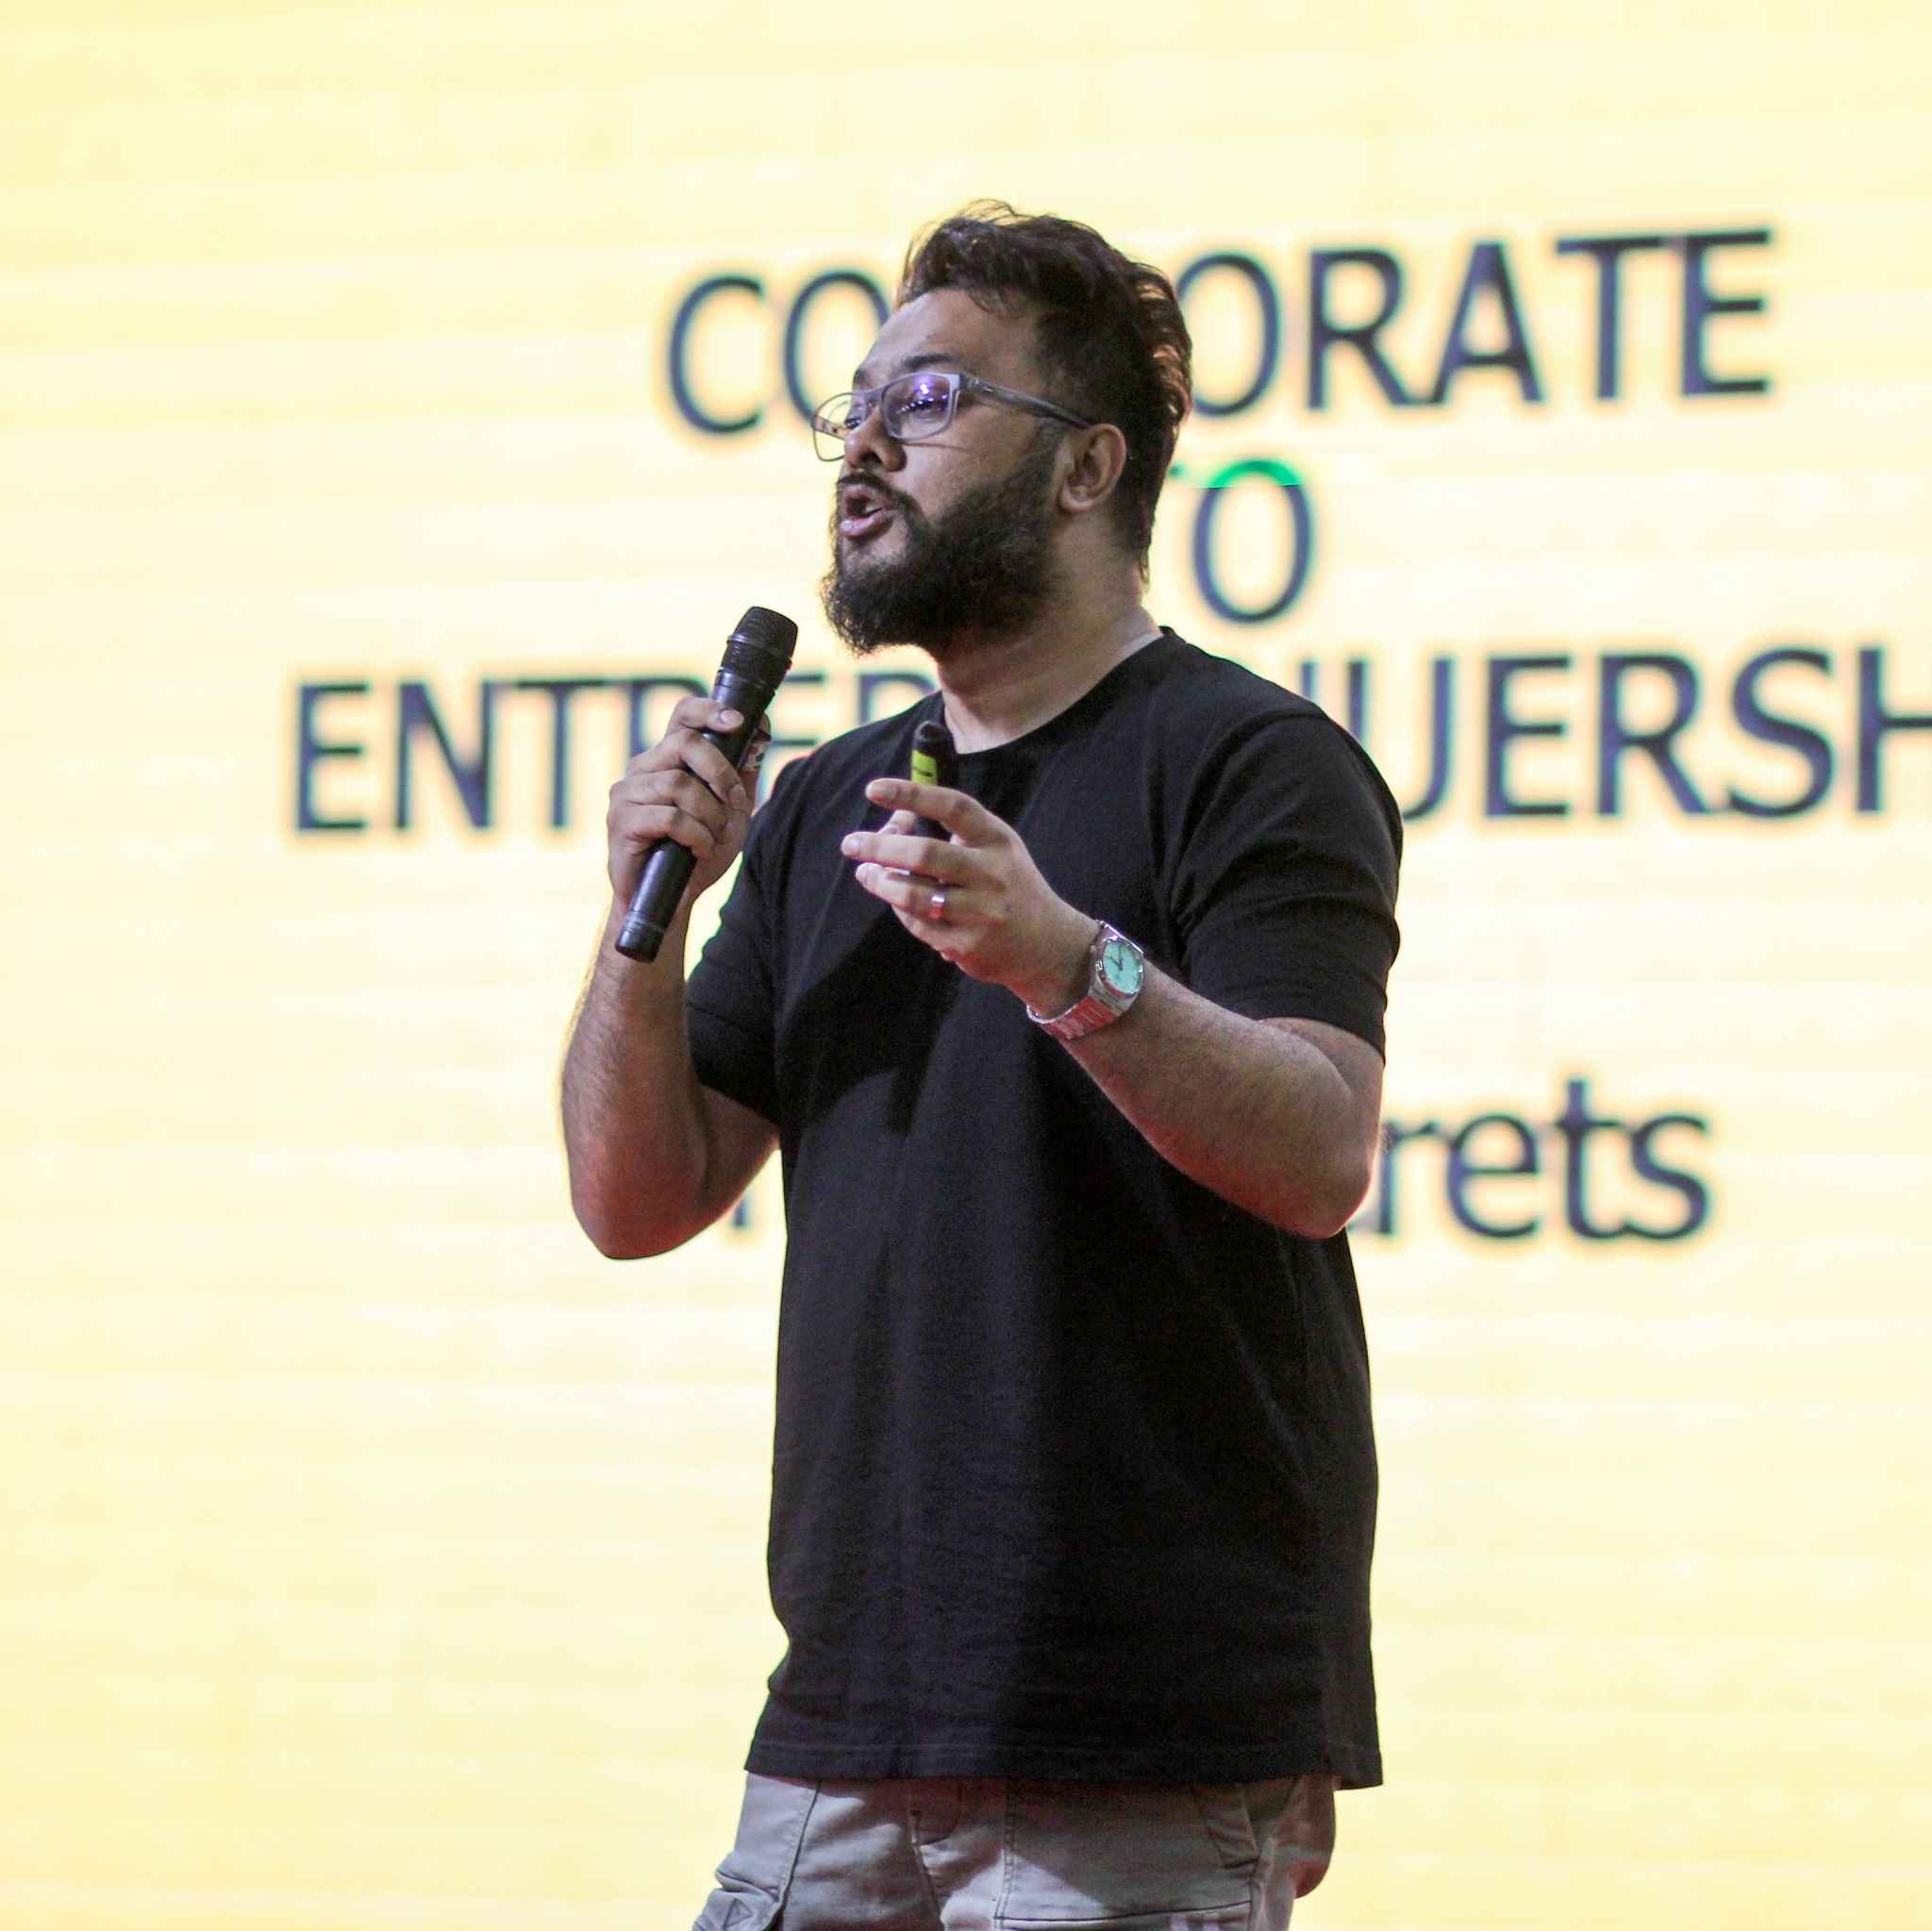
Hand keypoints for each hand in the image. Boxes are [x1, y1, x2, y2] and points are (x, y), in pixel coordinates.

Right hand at [604, 695, 767, 907]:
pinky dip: (695, 835)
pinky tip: (698, 850)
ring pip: (679, 783)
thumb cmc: (697, 854)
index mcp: (667, 759)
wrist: (669, 901)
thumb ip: (743, 773)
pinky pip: (669, 816)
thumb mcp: (732, 812)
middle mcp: (643, 769)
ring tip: (713, 838)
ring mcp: (627, 793)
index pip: (683, 714)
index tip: (738, 721)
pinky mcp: (621, 821)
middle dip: (720, 773)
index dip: (710, 710)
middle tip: (733, 803)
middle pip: (684, 742)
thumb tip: (760, 730)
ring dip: (709, 815)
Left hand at [841, 778, 1096, 1012]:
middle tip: (851, 843)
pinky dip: (899, 908)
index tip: (873, 789)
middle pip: (925, 855)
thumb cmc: (1008, 883)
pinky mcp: (968, 944)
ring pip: (913, 895)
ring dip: (880, 882)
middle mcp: (992, 873)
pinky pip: (919, 924)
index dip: (911, 794)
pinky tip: (892, 897)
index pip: (952, 807)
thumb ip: (949, 831)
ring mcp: (981, 912)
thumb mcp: (993, 847)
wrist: (1047, 944)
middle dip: (880, 847)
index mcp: (997, 839)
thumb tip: (891, 822)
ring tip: (865, 871)